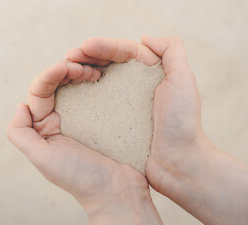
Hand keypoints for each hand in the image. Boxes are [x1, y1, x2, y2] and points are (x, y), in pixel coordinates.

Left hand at [7, 41, 169, 224]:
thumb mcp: (43, 158)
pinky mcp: (105, 117)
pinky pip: (97, 93)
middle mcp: (61, 120)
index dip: (50, 75)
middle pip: (57, 84)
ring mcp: (84, 117)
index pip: (40, 93)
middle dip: (66, 69)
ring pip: (76, 85)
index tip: (67, 67)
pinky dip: (98, 80)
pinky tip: (105, 75)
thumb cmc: (80, 177)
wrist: (118, 191)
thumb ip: (22, 134)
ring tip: (94, 70)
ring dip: (82, 71)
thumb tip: (20, 105)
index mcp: (44, 127)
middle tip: (84, 67)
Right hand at [65, 36, 205, 189]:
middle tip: (69, 56)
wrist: (178, 164)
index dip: (103, 46)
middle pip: (105, 62)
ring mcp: (120, 104)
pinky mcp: (112, 121)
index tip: (85, 46)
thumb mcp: (183, 81)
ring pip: (96, 80)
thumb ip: (171, 51)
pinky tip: (67, 91)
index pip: (122, 51)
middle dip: (86, 55)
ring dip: (79, 72)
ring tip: (64, 69)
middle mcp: (133, 85)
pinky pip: (92, 102)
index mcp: (149, 72)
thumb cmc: (182, 124)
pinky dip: (79, 94)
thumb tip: (144, 37)